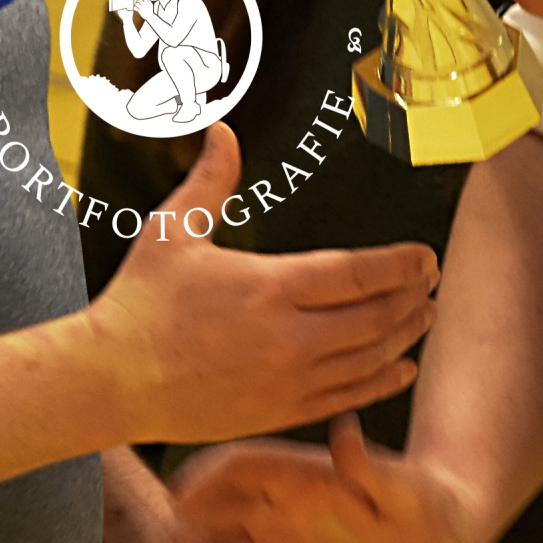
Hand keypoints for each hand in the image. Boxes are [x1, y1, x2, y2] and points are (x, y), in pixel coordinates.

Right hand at [84, 125, 438, 440]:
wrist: (111, 382)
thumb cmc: (137, 302)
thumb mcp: (171, 231)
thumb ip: (209, 181)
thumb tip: (222, 130)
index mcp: (268, 287)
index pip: (358, 273)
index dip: (401, 265)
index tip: (425, 256)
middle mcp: (288, 338)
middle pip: (375, 316)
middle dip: (412, 297)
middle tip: (432, 282)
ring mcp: (287, 381)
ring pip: (368, 358)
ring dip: (404, 336)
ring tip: (425, 317)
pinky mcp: (278, 413)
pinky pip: (347, 397)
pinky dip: (381, 381)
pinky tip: (400, 367)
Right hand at [174, 411, 491, 542]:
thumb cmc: (428, 502)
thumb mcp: (403, 487)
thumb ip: (370, 467)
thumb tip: (346, 432)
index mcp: (299, 474)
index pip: (240, 466)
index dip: (206, 476)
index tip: (178, 495)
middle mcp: (277, 506)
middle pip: (216, 510)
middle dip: (187, 528)